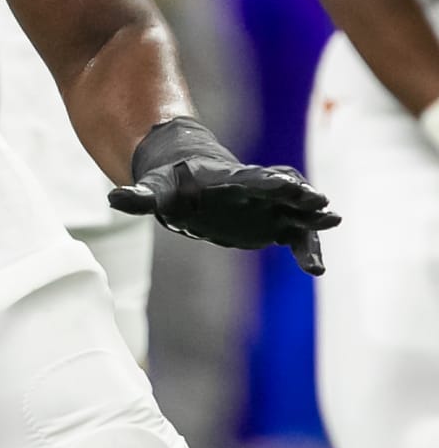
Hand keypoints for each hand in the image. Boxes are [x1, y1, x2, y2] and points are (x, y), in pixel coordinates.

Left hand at [109, 118, 339, 274]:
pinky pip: (295, 237)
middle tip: (322, 204)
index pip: (253, 179)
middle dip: (301, 197)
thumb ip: (138, 196)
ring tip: (333, 222)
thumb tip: (114, 198)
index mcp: (229, 179)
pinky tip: (315, 269)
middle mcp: (254, 190)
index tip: (289, 185)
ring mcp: (267, 206)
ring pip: (296, 212)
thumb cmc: (170, 183)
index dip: (270, 183)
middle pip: (283, 191)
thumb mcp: (153, 190)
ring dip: (313, 219)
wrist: (187, 179)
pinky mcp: (272, 224)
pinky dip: (305, 249)